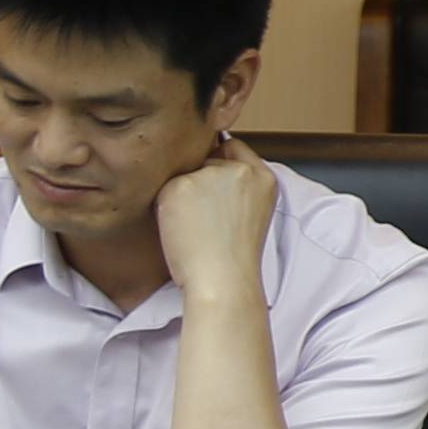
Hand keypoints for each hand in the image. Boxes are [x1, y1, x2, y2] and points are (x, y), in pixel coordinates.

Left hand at [152, 138, 275, 305]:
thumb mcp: (252, 212)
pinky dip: (166, 207)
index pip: (233, 148)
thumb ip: (237, 186)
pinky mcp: (180, 185)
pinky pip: (164, 188)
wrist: (222, 280)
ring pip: (184, 173)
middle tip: (202, 215)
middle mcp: (239, 169)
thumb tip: (205, 168)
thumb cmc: (233, 258)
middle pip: (206, 159)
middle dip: (200, 180)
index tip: (212, 184)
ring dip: (182, 193)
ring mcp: (210, 175)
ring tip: (193, 226)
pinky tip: (179, 228)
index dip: (219, 163)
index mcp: (263, 177)